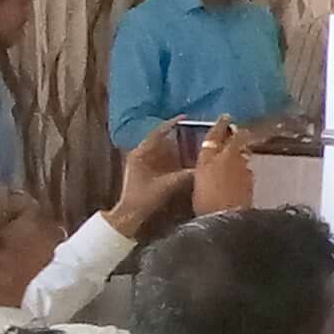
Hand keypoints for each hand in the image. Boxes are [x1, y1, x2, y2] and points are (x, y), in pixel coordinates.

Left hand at [109, 123, 191, 237]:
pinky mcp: (144, 173)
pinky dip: (172, 159)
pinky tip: (184, 162)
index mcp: (141, 153)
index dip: (172, 124)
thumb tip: (204, 168)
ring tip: (192, 146)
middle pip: (160, 140)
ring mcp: (141, 164)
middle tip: (194, 134)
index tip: (185, 118)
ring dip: (175, 148)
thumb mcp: (167, 185)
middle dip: (177, 137)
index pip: (158, 133)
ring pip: (161, 151)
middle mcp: (140, 155)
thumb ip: (186, 175)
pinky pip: (160, 160)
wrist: (129, 216)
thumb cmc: (144, 198)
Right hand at [195, 118, 256, 215]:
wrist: (225, 217)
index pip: (213, 136)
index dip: (220, 125)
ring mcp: (241, 167)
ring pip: (244, 151)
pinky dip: (245, 166)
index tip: (225, 117)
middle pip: (236, 138)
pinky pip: (248, 167)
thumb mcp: (198, 184)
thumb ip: (206, 171)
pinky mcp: (250, 177)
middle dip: (238, 132)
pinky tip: (244, 171)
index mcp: (206, 159)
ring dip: (243, 149)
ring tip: (242, 149)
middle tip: (239, 129)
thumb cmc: (203, 204)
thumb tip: (213, 166)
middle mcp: (225, 158)